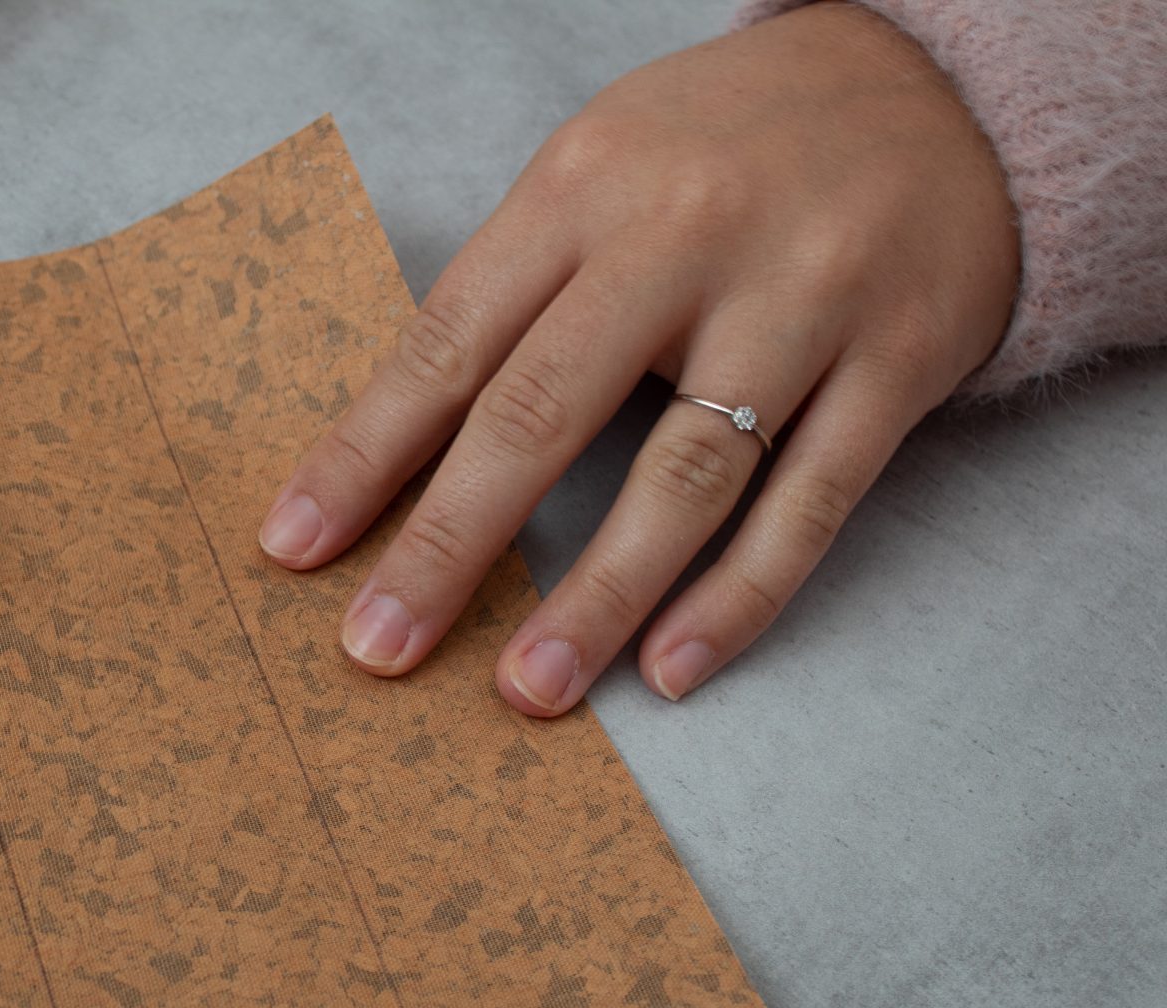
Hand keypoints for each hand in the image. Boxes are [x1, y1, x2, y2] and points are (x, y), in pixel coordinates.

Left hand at [258, 1, 1017, 714]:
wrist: (942, 87)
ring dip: (597, 599)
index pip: (450, 341)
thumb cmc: (730, 144)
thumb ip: (517, 285)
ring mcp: (802, 299)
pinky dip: (740, 597)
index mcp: (584, 187)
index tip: (294, 546)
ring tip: (527, 690)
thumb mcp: (601, 168)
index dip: (365, 453)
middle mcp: (686, 238)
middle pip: (543, 413)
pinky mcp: (900, 360)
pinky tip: (672, 670)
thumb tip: (399, 441)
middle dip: (448, 545)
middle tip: (379, 646)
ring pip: (682, 477)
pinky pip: (810, 502)